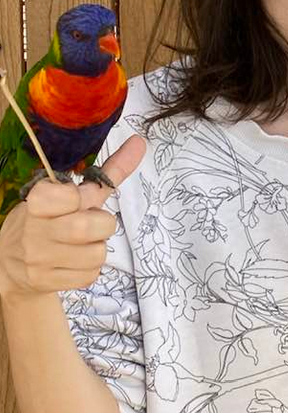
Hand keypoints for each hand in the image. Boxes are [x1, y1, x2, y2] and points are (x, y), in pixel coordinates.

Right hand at [0, 135, 145, 298]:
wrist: (11, 261)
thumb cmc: (50, 218)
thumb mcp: (73, 192)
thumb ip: (109, 170)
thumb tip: (140, 142)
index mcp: (38, 200)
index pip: (70, 196)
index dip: (83, 198)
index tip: (78, 199)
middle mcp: (34, 230)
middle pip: (87, 227)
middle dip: (103, 224)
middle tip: (94, 222)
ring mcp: (38, 259)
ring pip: (95, 254)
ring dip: (99, 247)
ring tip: (84, 242)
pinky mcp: (44, 281)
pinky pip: (89, 275)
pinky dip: (91, 268)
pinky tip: (77, 260)